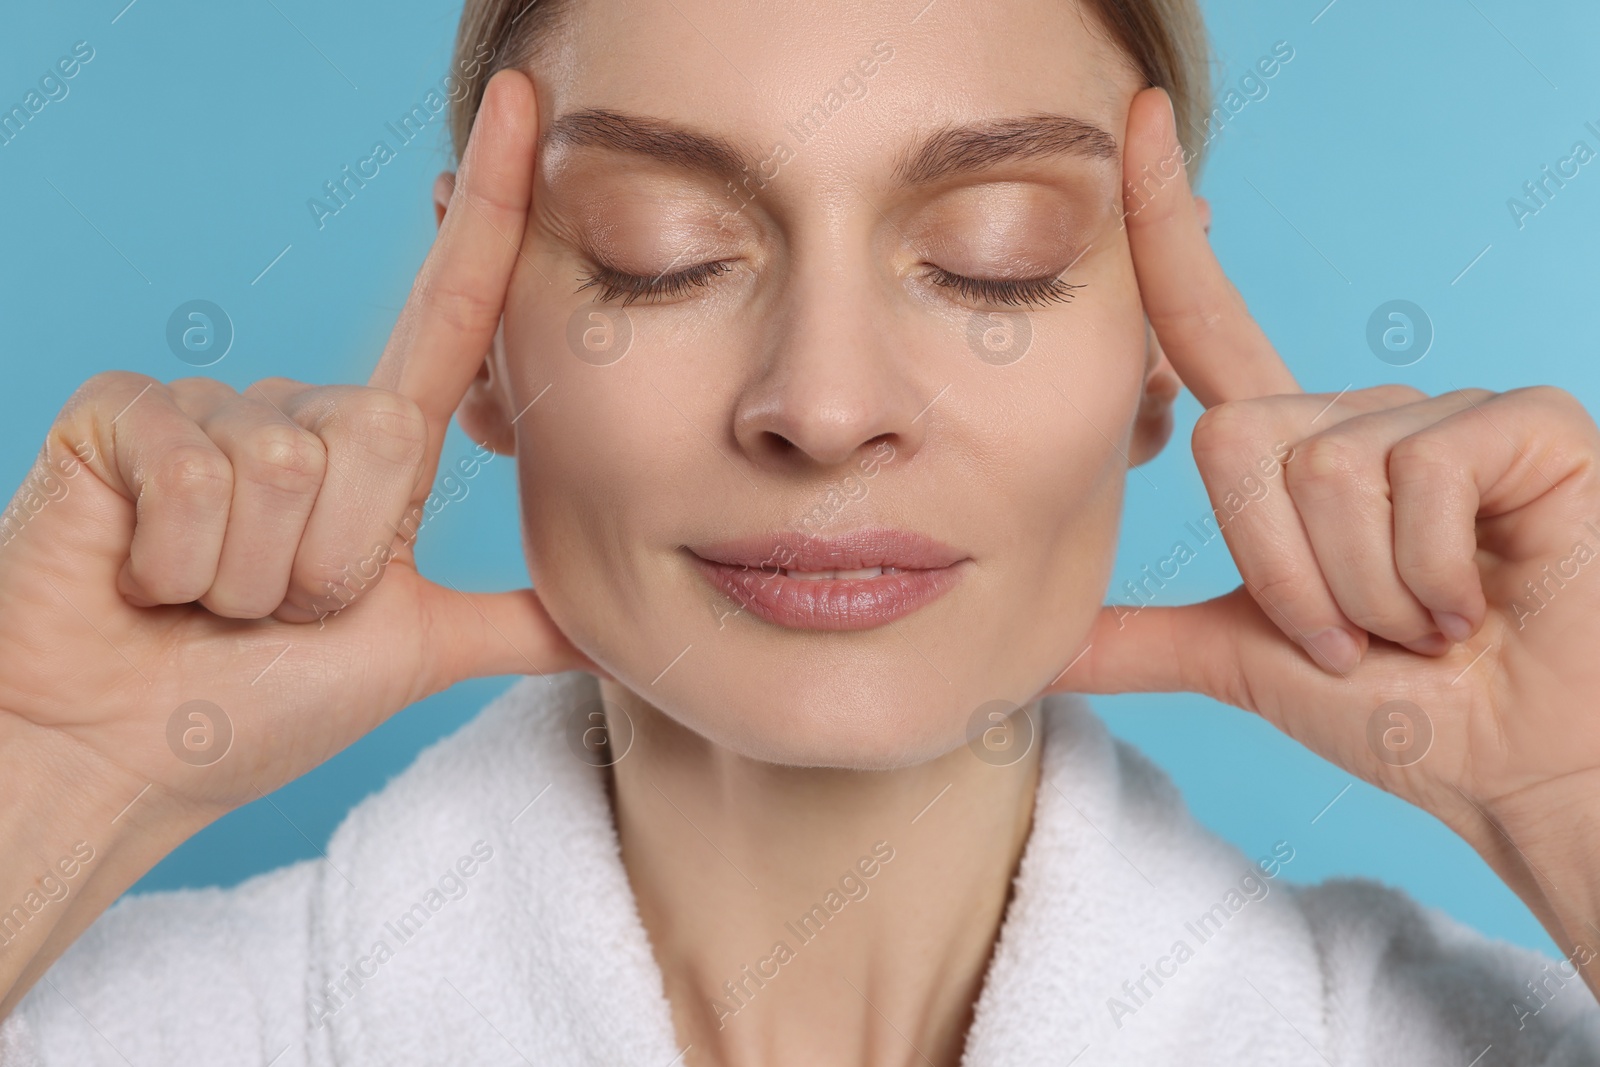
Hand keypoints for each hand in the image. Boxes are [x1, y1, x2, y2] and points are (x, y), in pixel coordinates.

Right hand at [0, 69, 591, 825]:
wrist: (117, 760)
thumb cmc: (247, 707)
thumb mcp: (410, 654)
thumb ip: (511, 624)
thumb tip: (606, 621)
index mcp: (369, 454)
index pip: (448, 313)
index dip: (491, 211)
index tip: (523, 103)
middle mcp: (296, 412)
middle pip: (378, 437)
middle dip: (331, 567)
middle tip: (270, 610)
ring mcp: (207, 405)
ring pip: (293, 468)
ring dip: (257, 578)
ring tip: (207, 602)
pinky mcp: (124, 412)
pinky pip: (201, 479)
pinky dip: (181, 566)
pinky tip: (144, 579)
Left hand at [1056, 88, 1599, 953]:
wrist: (1516, 766)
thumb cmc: (1402, 709)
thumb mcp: (1249, 659)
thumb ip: (1145, 638)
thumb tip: (1040, 645)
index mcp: (1293, 452)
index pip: (1205, 321)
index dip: (1164, 228)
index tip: (1135, 123)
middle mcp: (1360, 413)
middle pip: (1238, 441)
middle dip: (1286, 576)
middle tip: (1359, 636)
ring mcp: (1442, 410)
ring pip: (1323, 471)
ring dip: (1363, 590)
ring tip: (1427, 623)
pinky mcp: (1520, 422)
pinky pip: (1420, 475)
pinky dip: (1433, 573)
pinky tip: (1481, 600)